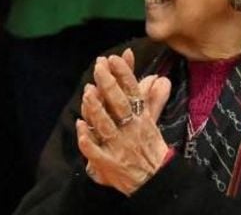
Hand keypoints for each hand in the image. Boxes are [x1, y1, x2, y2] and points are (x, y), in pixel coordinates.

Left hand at [76, 53, 171, 195]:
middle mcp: (131, 130)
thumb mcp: (152, 122)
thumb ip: (153, 99)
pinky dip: (87, 138)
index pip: (133, 92)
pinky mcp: (108, 163)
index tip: (114, 58)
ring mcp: (118, 146)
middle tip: (99, 66)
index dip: (124, 74)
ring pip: (106, 125)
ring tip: (87, 92)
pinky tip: (80, 125)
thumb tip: (161, 78)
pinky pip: (95, 150)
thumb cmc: (150, 148)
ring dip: (96, 108)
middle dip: (109, 84)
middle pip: (119, 104)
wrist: (155, 182)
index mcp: (141, 119)